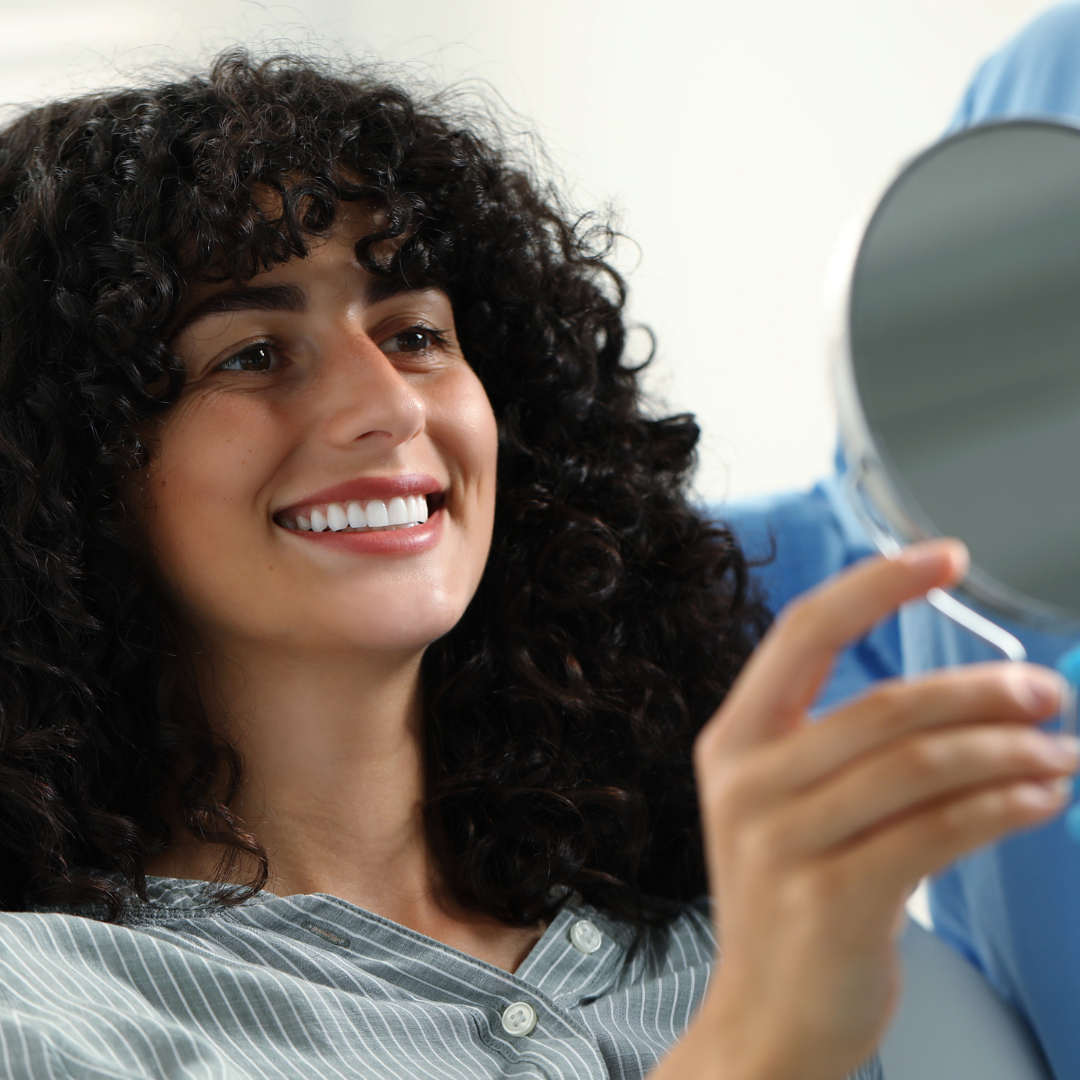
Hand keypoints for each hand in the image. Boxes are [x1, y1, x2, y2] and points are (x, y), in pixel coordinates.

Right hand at [652, 540, 1077, 1079]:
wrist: (765, 1018)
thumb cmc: (788, 901)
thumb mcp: (784, 804)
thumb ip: (841, 742)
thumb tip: (959, 692)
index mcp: (734, 741)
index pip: (804, 633)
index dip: (876, 584)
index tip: (942, 558)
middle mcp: (749, 782)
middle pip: (885, 704)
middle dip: (982, 690)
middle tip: (1043, 688)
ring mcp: (783, 842)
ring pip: (921, 766)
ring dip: (1009, 752)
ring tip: (1055, 750)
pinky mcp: (832, 900)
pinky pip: (940, 833)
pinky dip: (1005, 808)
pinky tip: (1039, 800)